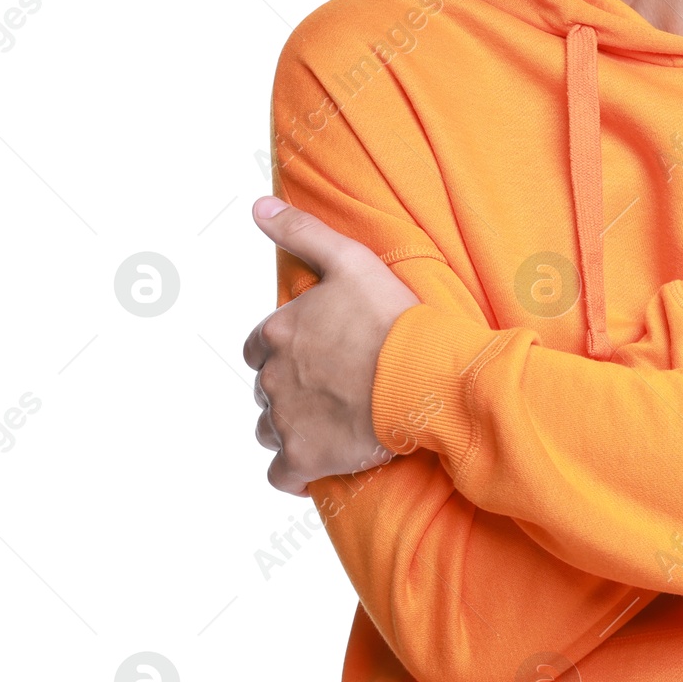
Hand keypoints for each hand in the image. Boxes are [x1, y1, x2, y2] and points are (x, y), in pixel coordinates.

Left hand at [244, 195, 418, 494]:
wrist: (424, 373)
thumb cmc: (392, 316)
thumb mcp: (349, 259)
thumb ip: (301, 231)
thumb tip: (258, 206)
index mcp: (278, 331)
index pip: (259, 346)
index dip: (285, 350)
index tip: (318, 354)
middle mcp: (272, 377)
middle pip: (265, 389)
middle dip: (290, 389)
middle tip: (333, 387)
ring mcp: (286, 420)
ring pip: (270, 430)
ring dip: (292, 427)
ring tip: (332, 422)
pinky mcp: (304, 458)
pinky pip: (282, 475)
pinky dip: (295, 472)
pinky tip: (320, 463)